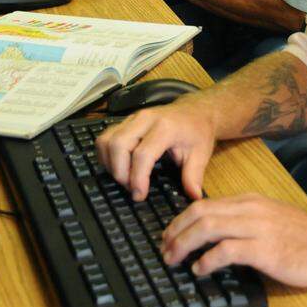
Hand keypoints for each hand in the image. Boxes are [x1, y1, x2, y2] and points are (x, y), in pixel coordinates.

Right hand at [95, 101, 216, 200]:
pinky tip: (118, 167)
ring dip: (110, 164)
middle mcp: (145, 119)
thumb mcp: (201, 154)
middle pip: (118, 145)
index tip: (139, 195)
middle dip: (120, 172)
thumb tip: (193, 196)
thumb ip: (193, 176)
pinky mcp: (125, 121)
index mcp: (165, 127)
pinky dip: (106, 155)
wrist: (195, 110)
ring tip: (125, 178)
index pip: (142, 154)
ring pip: (107, 140)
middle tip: (131, 188)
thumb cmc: (197, 131)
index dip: (137, 178)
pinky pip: (105, 137)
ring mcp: (133, 118)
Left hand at [161, 194, 306, 288]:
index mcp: (250, 201)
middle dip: (175, 231)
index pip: (205, 204)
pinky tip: (200, 270)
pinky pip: (226, 250)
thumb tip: (219, 239)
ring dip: (184, 243)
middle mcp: (251, 209)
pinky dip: (207, 260)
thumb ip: (247, 224)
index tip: (170, 236)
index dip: (181, 220)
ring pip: (207, 226)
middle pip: (200, 212)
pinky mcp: (265, 248)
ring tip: (173, 259)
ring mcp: (257, 227)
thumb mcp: (273, 221)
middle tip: (164, 249)